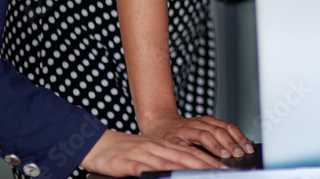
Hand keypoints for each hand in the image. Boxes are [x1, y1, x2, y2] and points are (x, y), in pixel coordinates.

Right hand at [81, 129, 223, 175]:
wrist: (97, 144)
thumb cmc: (123, 151)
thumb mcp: (147, 152)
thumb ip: (164, 158)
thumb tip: (183, 168)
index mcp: (162, 145)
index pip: (189, 152)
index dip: (207, 159)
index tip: (222, 167)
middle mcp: (157, 147)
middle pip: (186, 156)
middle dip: (206, 165)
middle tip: (222, 171)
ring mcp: (144, 155)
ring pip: (172, 162)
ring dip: (190, 169)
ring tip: (206, 175)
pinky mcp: (131, 164)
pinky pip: (149, 169)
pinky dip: (161, 173)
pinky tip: (171, 177)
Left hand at [140, 110, 254, 158]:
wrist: (161, 121)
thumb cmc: (163, 137)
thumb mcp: (167, 148)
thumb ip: (182, 155)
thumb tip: (196, 164)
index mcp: (185, 130)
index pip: (204, 137)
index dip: (216, 146)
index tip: (225, 156)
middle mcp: (197, 123)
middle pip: (218, 131)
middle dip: (232, 143)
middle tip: (241, 154)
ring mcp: (205, 120)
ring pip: (225, 126)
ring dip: (238, 137)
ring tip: (247, 148)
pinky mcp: (210, 120)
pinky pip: (226, 124)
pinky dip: (237, 133)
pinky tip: (244, 140)